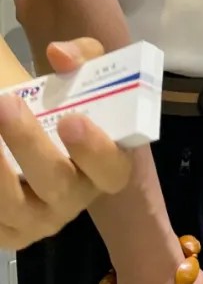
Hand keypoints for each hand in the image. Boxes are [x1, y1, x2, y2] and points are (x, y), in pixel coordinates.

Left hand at [0, 38, 132, 249]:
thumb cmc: (69, 105)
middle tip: (7, 105)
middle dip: (29, 145)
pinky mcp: (6, 230)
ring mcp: (37, 220)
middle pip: (57, 184)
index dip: (94, 149)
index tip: (70, 119)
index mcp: (107, 167)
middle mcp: (76, 200)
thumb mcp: (85, 73)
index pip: (111, 169)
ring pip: (13, 205)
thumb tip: (58, 54)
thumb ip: (81, 56)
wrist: (36, 133)